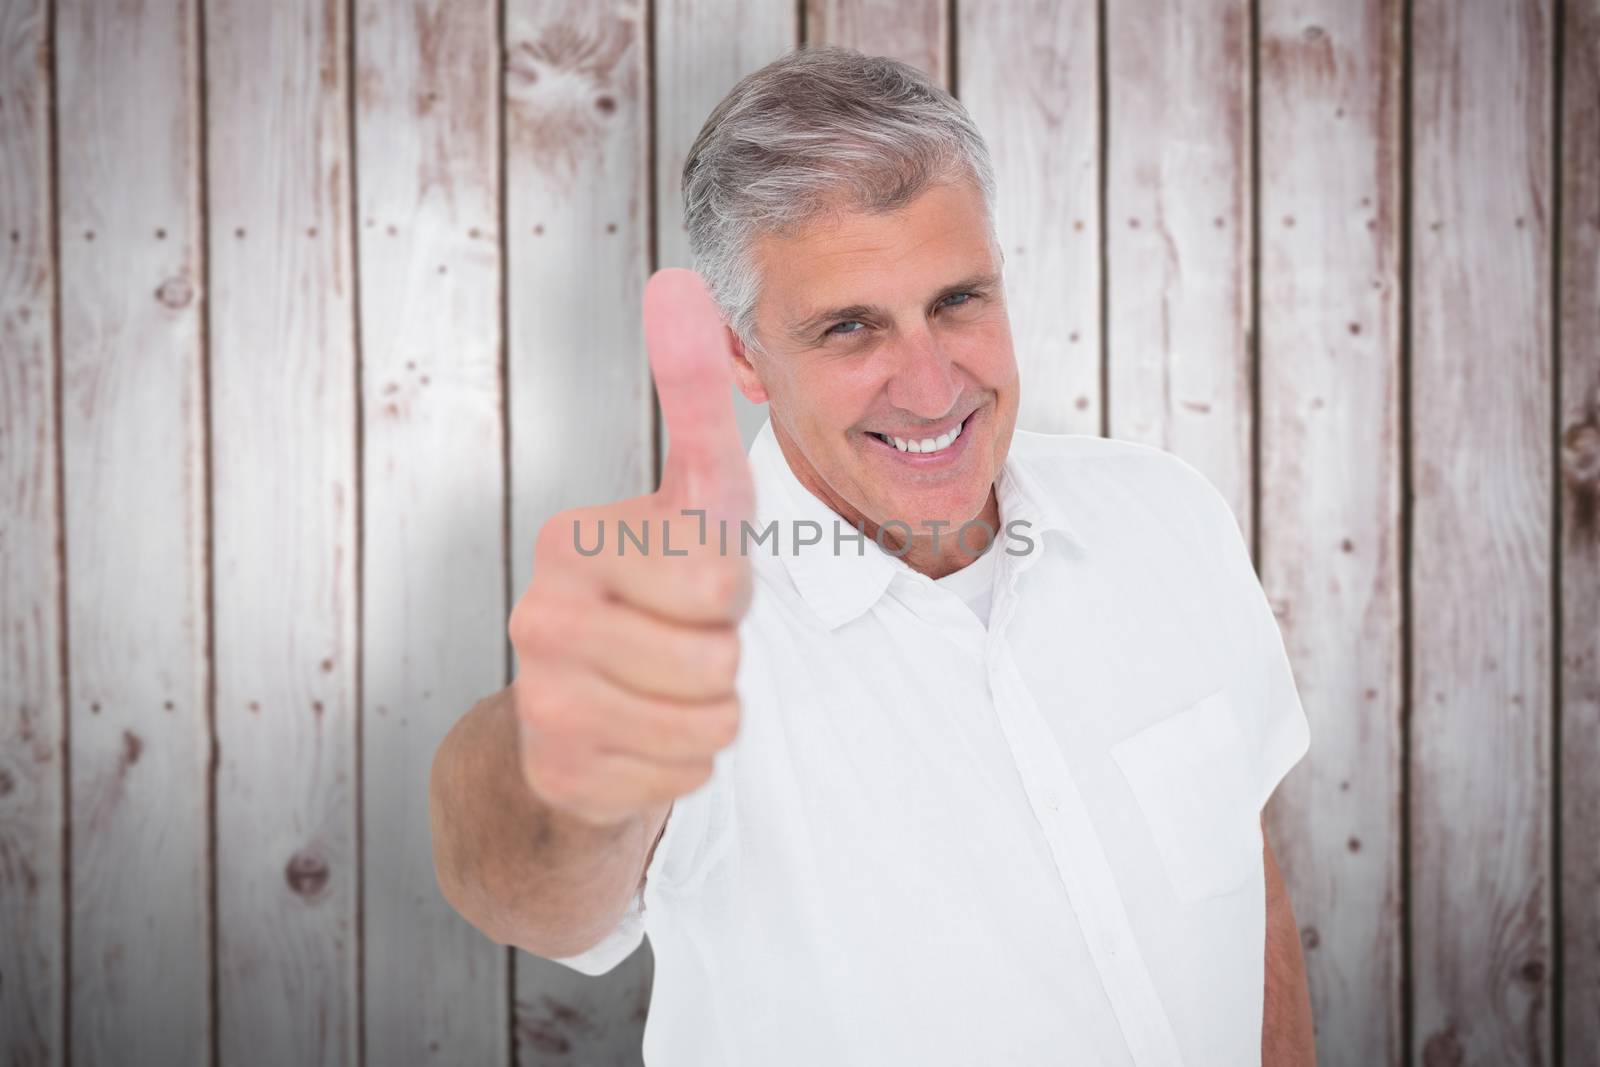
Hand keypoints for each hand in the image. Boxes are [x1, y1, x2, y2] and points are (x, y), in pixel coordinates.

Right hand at [508, 269, 755, 827]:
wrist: (579, 714)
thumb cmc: (655, 591)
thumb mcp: (688, 495)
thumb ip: (690, 393)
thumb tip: (677, 275)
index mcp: (571, 539)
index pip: (715, 580)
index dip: (728, 588)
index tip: (688, 582)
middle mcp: (539, 615)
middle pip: (718, 655)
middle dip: (724, 653)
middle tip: (681, 640)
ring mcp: (541, 699)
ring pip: (711, 721)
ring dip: (713, 711)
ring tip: (667, 685)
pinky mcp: (559, 771)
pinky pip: (688, 773)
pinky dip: (687, 762)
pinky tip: (644, 735)